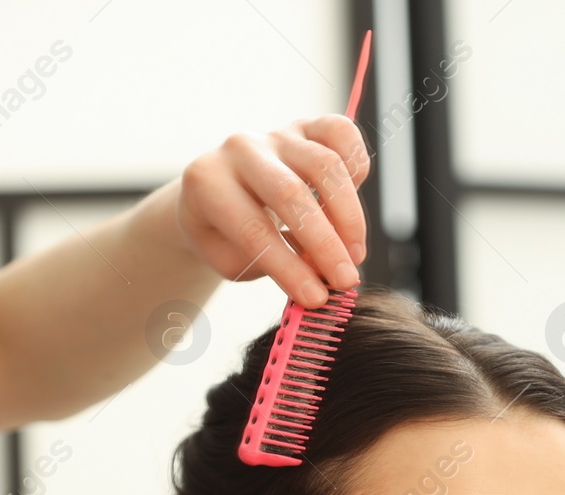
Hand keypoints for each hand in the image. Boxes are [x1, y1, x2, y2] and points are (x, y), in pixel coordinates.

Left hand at [175, 114, 370, 307]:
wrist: (219, 189)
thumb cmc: (225, 231)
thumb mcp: (232, 259)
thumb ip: (270, 267)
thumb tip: (319, 279)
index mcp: (207, 182)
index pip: (253, 230)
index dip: (289, 268)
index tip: (316, 298)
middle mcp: (240, 149)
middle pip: (290, 193)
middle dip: (324, 243)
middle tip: (346, 280)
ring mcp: (275, 133)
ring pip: (324, 164)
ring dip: (349, 217)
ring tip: (354, 255)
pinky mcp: (306, 125)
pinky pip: (341, 133)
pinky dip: (357, 167)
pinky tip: (352, 207)